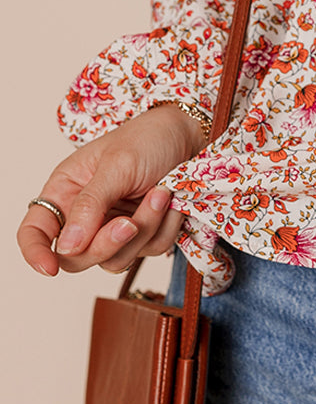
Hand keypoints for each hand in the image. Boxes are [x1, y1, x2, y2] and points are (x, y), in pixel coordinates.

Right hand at [18, 104, 205, 277]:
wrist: (192, 136)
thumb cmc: (148, 139)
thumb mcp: (116, 166)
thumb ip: (90, 205)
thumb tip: (66, 246)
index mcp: (65, 191)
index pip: (35, 231)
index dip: (35, 252)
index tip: (50, 268)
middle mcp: (85, 214)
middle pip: (77, 257)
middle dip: (106, 244)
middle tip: (129, 223)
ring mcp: (114, 227)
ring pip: (116, 260)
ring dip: (144, 230)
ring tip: (161, 194)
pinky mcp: (144, 235)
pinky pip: (150, 251)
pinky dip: (164, 228)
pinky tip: (171, 201)